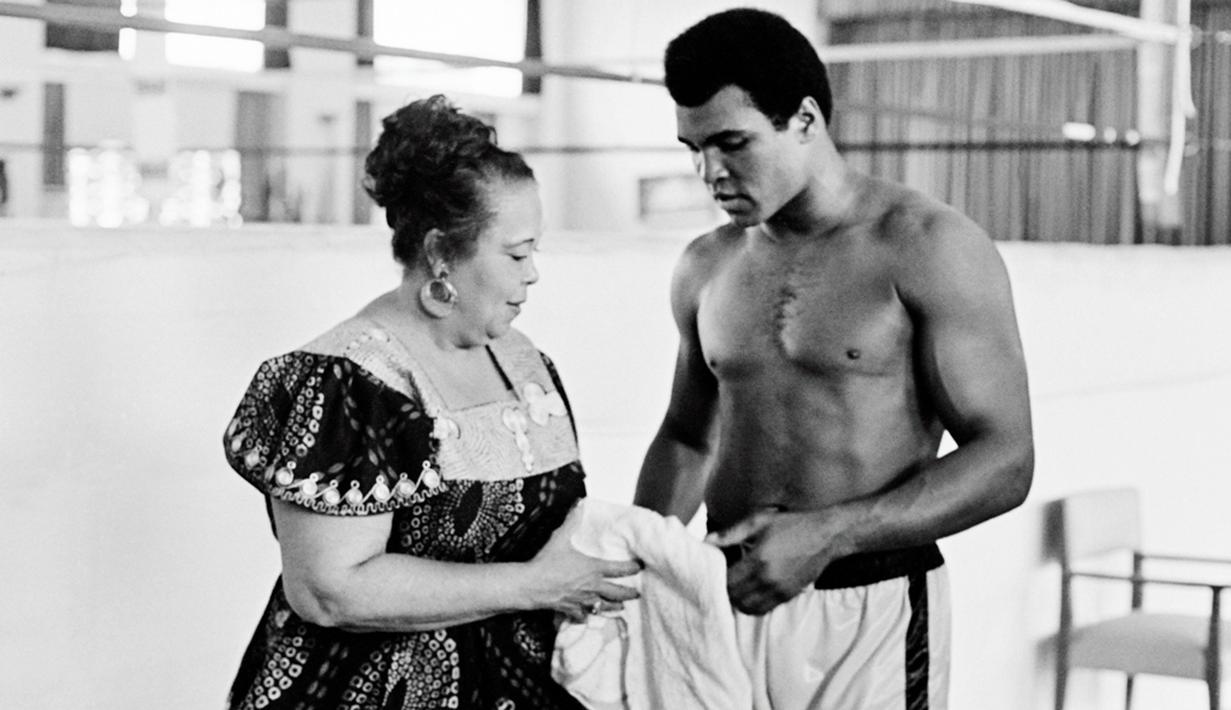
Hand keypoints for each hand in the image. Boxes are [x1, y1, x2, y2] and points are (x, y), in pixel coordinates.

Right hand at [525, 520, 642, 622]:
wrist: (532, 584)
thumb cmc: (548, 561)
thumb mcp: (560, 537)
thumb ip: (572, 521)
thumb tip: (578, 504)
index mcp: (594, 569)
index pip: (621, 569)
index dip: (633, 568)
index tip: (640, 567)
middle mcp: (593, 586)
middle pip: (618, 593)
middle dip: (630, 594)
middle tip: (637, 594)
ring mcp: (583, 600)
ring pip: (604, 607)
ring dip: (614, 607)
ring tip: (620, 607)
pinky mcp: (571, 610)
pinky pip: (583, 616)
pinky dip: (586, 616)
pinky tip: (587, 616)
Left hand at [707, 509, 844, 615]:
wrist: (826, 535)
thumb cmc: (791, 524)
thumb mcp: (759, 521)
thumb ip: (731, 533)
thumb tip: (706, 542)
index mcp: (758, 560)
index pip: (727, 582)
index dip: (717, 578)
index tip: (717, 569)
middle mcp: (768, 580)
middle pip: (735, 598)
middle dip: (725, 590)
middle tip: (724, 578)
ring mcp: (779, 591)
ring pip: (747, 609)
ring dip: (737, 600)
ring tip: (736, 586)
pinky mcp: (788, 596)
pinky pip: (763, 609)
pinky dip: (752, 605)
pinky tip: (750, 591)